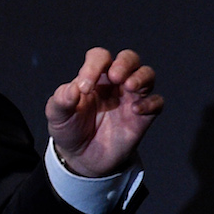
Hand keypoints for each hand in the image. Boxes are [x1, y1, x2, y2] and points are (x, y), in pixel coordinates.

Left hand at [45, 47, 163, 177]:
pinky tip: (136, 110)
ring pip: (147, 75)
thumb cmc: (69, 128)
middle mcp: (115, 83)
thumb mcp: (57, 115)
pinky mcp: (143, 116)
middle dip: (124, 63)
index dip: (94, 65)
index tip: (84, 87)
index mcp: (94, 77)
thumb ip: (61, 100)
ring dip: (141, 77)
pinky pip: (157, 102)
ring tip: (129, 87)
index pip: (100, 57)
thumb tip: (73, 89)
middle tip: (114, 77)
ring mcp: (131, 98)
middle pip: (129, 58)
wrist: (82, 157)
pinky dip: (150, 102)